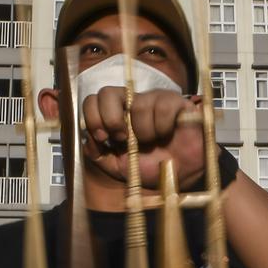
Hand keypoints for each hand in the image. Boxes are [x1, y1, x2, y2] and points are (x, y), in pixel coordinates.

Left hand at [80, 86, 206, 189]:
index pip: (93, 101)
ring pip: (138, 105)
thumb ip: (98, 155)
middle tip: (123, 139)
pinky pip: (163, 106)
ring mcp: (153, 99)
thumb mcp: (117, 167)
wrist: (180, 175)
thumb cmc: (150, 167)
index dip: (93, 118)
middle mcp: (132, 103)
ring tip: (153, 141)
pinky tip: (167, 133)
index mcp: (116, 115)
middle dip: (110, 119)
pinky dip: (162, 126)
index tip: (104, 139)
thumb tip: (88, 140)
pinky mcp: (176, 102)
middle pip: (106, 92)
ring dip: (144, 131)